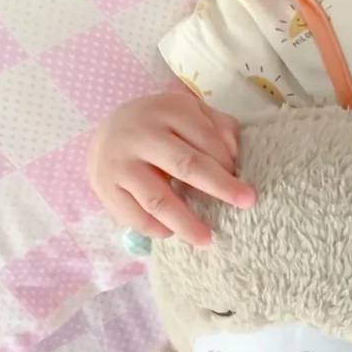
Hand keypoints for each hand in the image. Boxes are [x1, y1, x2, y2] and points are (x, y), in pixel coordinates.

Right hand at [88, 90, 254, 245]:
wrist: (109, 131)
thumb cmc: (163, 127)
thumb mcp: (191, 114)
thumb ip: (219, 128)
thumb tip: (235, 158)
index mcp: (167, 111)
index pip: (206, 138)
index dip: (227, 162)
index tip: (241, 180)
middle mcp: (140, 135)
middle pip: (185, 165)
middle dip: (219, 187)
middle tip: (246, 203)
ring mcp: (119, 162)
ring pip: (156, 198)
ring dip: (185, 222)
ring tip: (206, 239)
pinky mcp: (104, 187)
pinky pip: (132, 215)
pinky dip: (153, 229)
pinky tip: (170, 233)